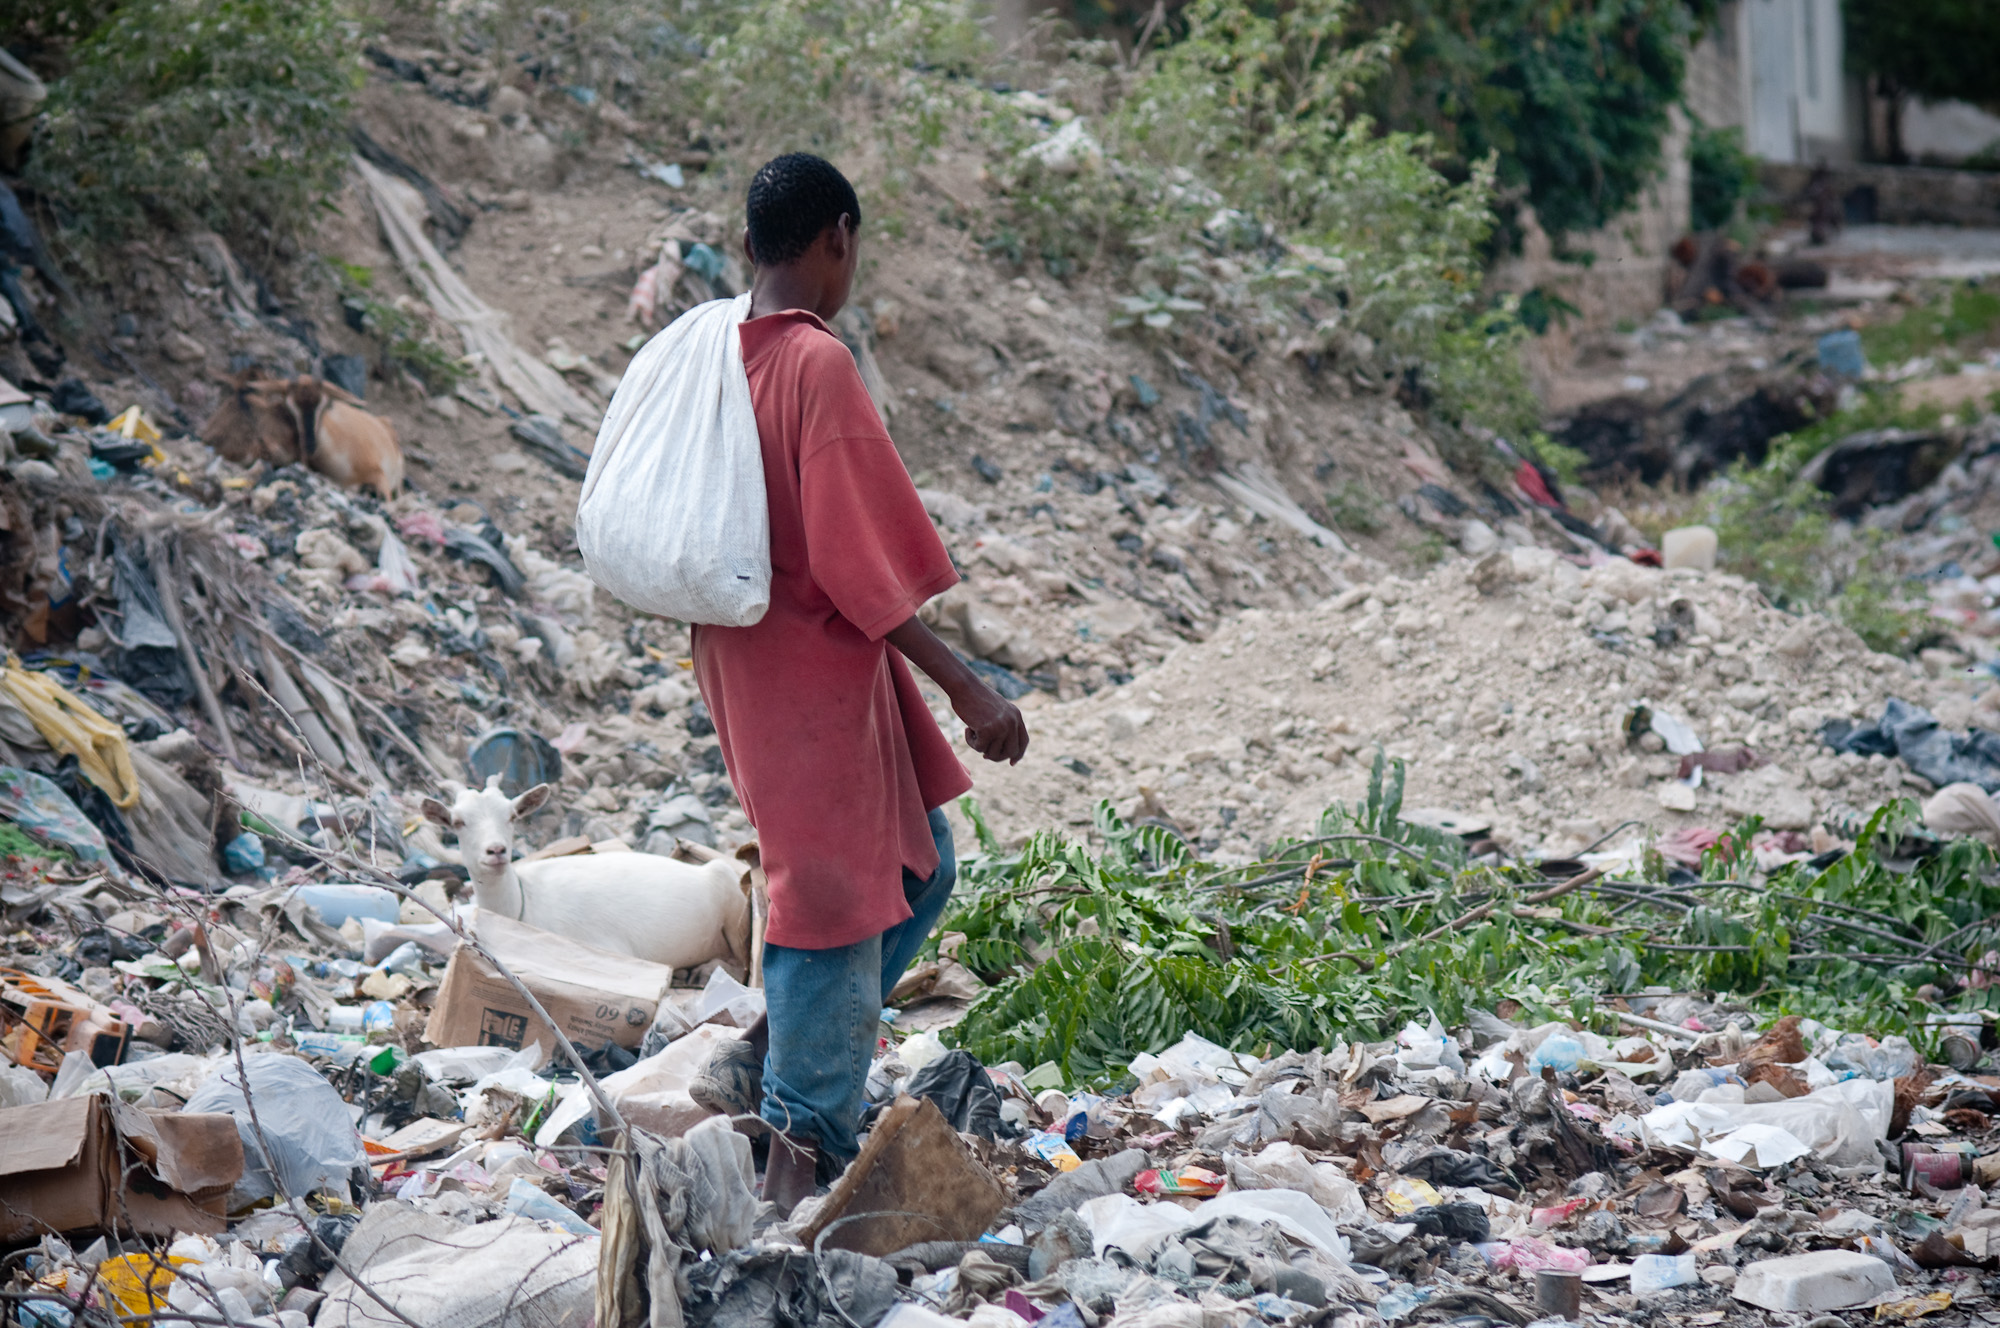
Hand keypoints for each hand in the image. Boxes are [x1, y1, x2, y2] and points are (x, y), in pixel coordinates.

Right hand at [882, 613, 1031, 764]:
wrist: (964, 686)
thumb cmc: (975, 697)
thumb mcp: (996, 710)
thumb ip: (1003, 726)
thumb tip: (1004, 752)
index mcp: (1016, 716)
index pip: (1023, 741)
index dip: (1018, 754)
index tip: (1011, 763)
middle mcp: (1012, 722)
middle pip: (1010, 752)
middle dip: (997, 757)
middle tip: (984, 754)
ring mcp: (1001, 726)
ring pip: (993, 753)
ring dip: (980, 747)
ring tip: (972, 731)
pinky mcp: (988, 730)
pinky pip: (979, 748)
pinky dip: (971, 742)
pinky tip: (967, 728)